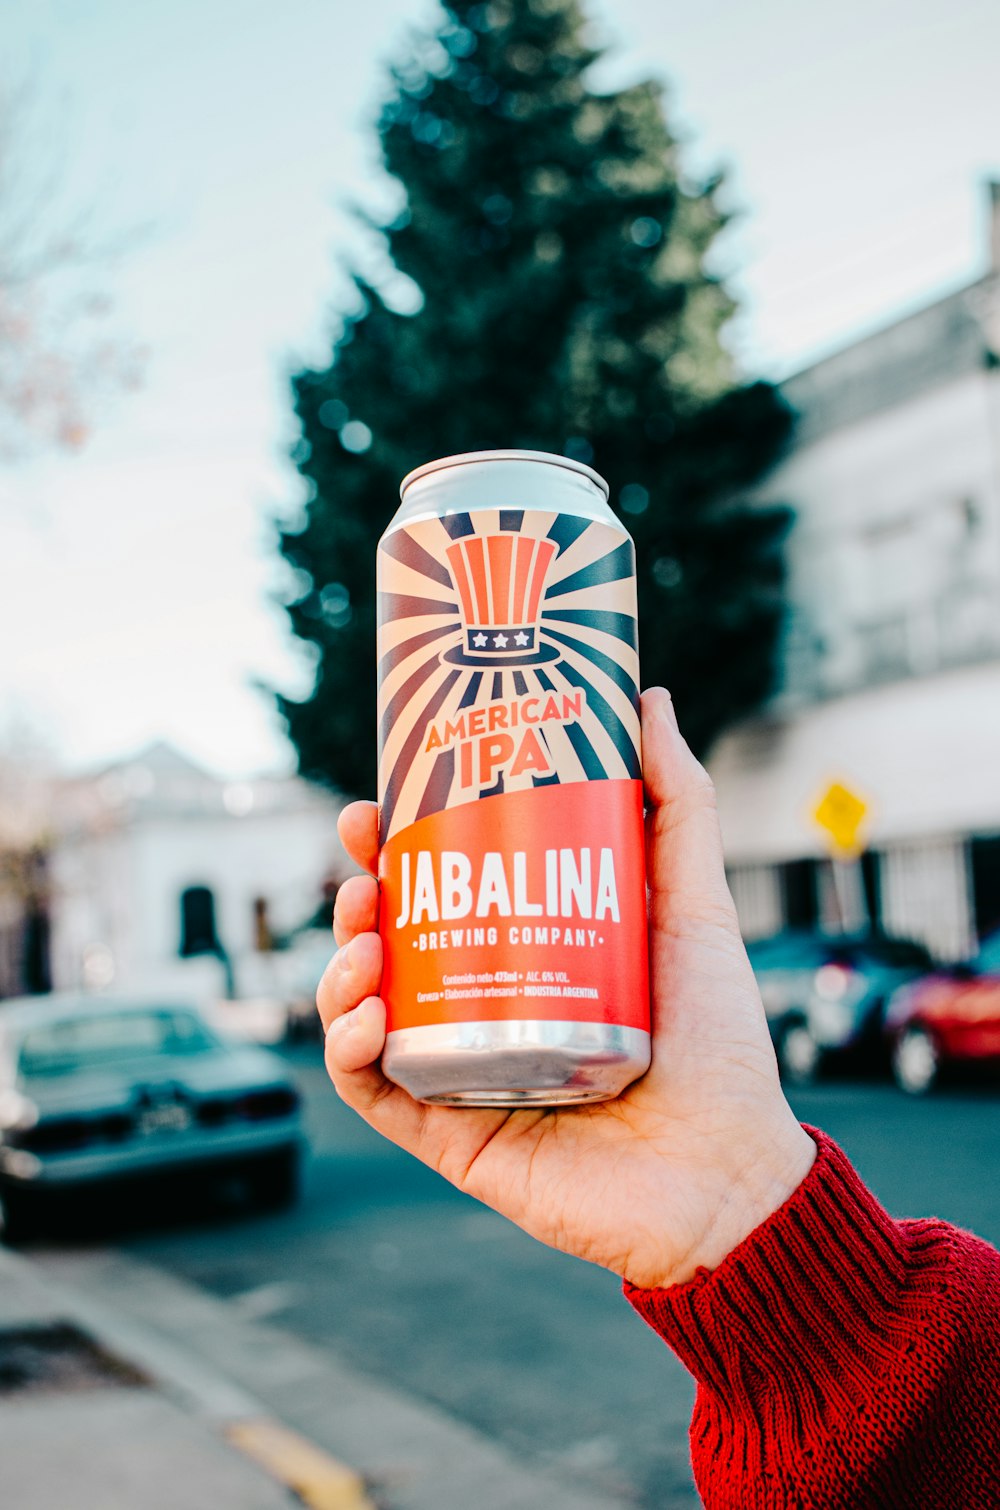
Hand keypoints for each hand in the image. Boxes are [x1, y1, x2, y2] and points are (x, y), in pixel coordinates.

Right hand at [319, 687, 814, 1289]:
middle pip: (390, 943)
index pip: (440, 888)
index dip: (394, 844)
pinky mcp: (450, 1135)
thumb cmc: (721, 1046)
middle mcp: (485, 1009)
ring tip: (364, 937)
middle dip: (353, 894)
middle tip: (359, 861)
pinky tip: (368, 1013)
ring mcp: (461, 1072)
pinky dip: (350, 1049)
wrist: (731, 1175)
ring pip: (365, 1008)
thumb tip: (650, 698)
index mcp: (526, 955)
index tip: (376, 801)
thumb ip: (679, 806)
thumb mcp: (695, 908)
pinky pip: (375, 1091)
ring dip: (340, 964)